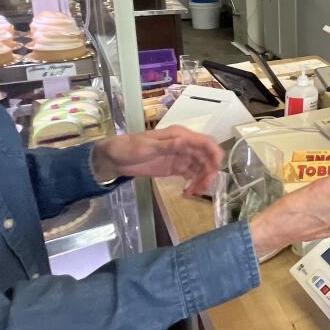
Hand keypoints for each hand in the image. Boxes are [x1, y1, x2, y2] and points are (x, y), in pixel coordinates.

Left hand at [91, 126, 222, 195]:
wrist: (112, 159)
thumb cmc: (127, 148)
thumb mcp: (146, 147)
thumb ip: (168, 145)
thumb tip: (186, 142)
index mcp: (179, 136)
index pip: (204, 142)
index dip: (214, 153)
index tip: (217, 168)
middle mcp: (184, 145)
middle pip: (206, 157)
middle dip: (209, 172)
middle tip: (203, 188)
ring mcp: (180, 157)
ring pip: (200, 168)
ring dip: (202, 180)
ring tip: (195, 193)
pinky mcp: (175, 168)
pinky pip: (191, 175)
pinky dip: (193, 183)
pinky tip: (189, 192)